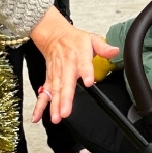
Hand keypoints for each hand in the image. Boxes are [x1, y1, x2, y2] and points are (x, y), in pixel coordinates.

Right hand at [30, 6, 118, 124]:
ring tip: (56, 117)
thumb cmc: (74, 39)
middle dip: (65, 98)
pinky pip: (44, 93)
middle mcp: (66, 66)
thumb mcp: (91, 38)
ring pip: (55, 91)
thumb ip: (103, 47)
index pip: (83, 64)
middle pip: (65, 83)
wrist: (54, 35)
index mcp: (79, 55)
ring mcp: (56, 74)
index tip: (88, 82)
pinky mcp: (50, 79)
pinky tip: (37, 116)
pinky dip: (40, 105)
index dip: (86, 73)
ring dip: (54, 105)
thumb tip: (114, 51)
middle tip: (65, 112)